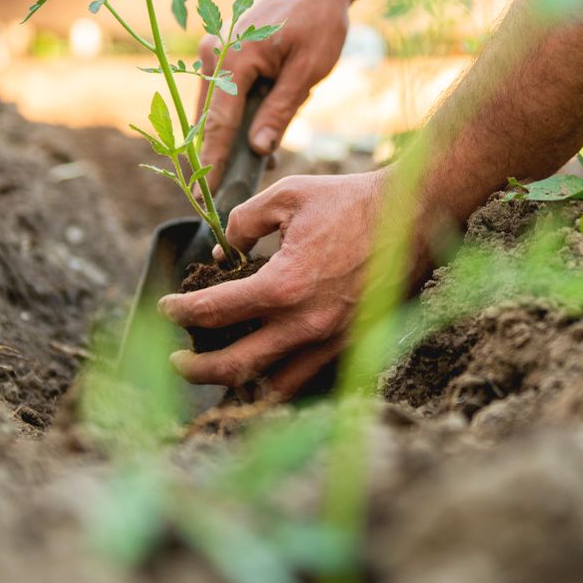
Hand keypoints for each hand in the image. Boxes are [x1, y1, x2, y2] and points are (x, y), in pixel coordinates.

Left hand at [159, 171, 387, 398]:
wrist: (415, 215)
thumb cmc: (351, 201)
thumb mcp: (288, 196)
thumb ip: (243, 221)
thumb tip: (223, 251)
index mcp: (284, 286)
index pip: (213, 311)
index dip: (180, 310)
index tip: (166, 306)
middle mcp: (306, 325)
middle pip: (233, 367)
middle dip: (194, 368)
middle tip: (177, 359)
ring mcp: (332, 342)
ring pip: (272, 387)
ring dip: (238, 383)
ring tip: (220, 371)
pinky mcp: (353, 346)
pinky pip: (309, 380)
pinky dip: (279, 381)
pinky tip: (266, 368)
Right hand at [198, 0, 351, 188]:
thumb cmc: (319, 20)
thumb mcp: (307, 71)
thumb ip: (281, 111)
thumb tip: (257, 150)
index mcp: (233, 57)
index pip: (218, 123)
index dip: (211, 163)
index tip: (202, 197)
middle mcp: (214, 53)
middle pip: (210, 118)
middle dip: (218, 156)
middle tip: (221, 194)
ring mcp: (216, 50)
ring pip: (216, 109)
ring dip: (230, 138)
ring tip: (251, 168)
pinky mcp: (224, 52)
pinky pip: (225, 94)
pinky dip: (237, 118)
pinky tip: (260, 139)